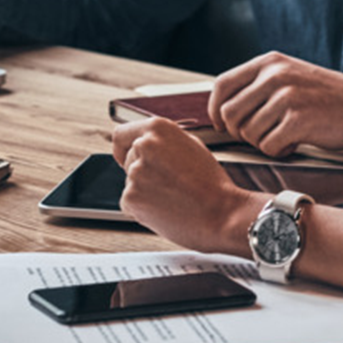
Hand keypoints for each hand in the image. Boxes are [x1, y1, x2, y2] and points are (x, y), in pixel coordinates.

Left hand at [113, 118, 262, 254]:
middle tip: (167, 183)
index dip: (124, 148)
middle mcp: (143, 146)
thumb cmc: (212, 184)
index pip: (121, 134)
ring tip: (172, 196)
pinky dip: (142, 208)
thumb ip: (164, 141)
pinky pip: (129, 202)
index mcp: (158, 128)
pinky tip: (165, 208)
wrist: (222, 214)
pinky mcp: (131, 197)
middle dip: (143, 171)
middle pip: (128, 160)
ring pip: (130, 182)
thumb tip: (145, 143)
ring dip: (145, 191)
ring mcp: (135, 172)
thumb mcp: (191, 146)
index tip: (126, 156)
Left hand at [207, 52, 342, 155]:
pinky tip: (293, 144)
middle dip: (240, 132)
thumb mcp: (291, 75)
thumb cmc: (329, 96)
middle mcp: (275, 75)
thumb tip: (224, 109)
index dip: (215, 109)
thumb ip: (260, 84)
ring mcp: (286, 97)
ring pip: (248, 133)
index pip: (222, 84)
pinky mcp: (298, 120)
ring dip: (262, 143)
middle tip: (260, 136)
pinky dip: (278, 151)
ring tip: (283, 138)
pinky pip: (268, 146)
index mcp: (269, 62)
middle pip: (230, 113)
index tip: (221, 124)